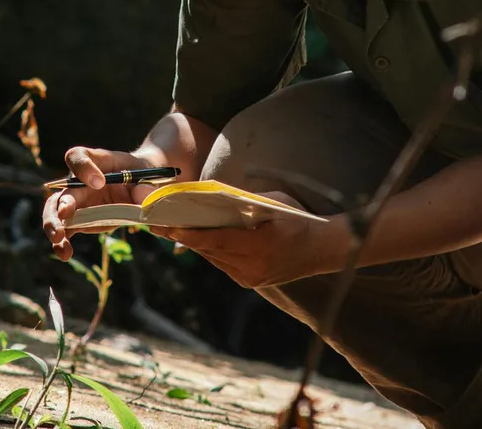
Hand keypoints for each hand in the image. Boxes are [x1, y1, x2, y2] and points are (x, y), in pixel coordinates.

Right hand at [42, 146, 160, 261]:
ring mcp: (77, 202)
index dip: (83, 168)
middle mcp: (79, 181)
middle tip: (65, 214)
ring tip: (59, 240)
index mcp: (94, 161)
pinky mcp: (79, 221)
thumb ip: (144, 188)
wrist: (139, 185)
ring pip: (55, 211)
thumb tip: (145, 203)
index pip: (78, 157)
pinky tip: (65, 254)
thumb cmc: (139, 174)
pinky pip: (65, 230)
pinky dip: (62, 243)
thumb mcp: (145, 176)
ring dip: (53, 225)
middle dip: (61, 203)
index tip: (99, 182)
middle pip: (61, 189)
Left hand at [156, 191, 342, 288]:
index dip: (189, 234)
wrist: (324, 249)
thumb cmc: (298, 218)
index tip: (167, 227)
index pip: (215, 240)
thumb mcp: (271, 203)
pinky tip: (197, 240)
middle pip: (209, 251)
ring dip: (195, 244)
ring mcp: (252, 278)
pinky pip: (224, 265)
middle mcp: (253, 267)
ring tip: (170, 229)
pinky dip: (212, 251)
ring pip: (214, 259)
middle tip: (157, 224)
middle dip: (184, 237)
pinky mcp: (252, 283)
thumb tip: (209, 199)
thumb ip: (242, 203)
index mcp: (258, 246)